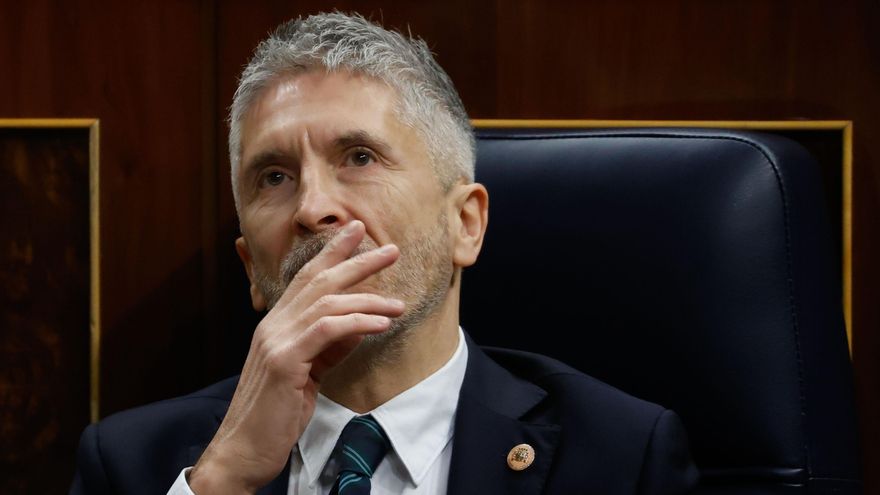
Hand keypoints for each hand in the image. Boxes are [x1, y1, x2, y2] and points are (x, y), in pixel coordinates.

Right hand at [188, 220, 403, 493]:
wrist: (243, 449)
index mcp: (276, 325)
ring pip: (327, 303)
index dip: (333, 252)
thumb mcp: (308, 374)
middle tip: (390, 249)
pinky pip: (327, 330)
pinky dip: (357, 323)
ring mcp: (276, 341)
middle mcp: (273, 325)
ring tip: (398, 306)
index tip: (357, 232)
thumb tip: (360, 326)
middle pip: (319, 280)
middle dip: (357, 260)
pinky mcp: (284, 361)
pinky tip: (381, 325)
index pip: (306, 278)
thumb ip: (330, 347)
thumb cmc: (276, 414)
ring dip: (369, 300)